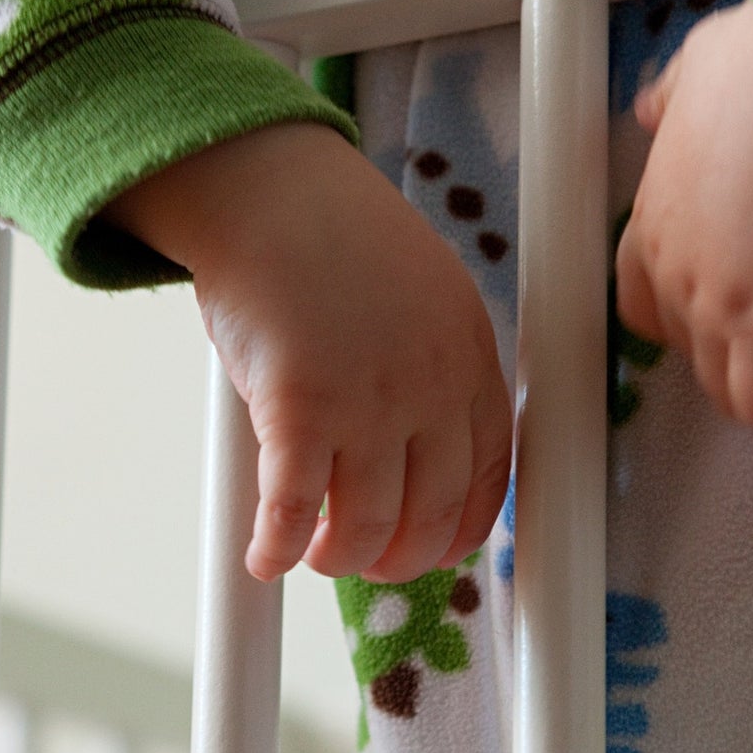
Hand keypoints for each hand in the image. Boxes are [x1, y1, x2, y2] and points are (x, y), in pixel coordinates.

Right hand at [103, 123, 512, 581]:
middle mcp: (429, 390)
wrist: (272, 191)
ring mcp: (366, 403)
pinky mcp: (298, 409)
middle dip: (397, 558)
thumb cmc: (336, 239)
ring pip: (363, 527)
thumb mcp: (426, 294)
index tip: (434, 549)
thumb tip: (419, 442)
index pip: (489, 480)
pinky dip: (275, 547)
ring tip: (315, 553)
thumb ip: (437, 365)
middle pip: (429, 518)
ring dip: (337, 558)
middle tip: (367, 562)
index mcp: (469, 360)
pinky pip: (291, 510)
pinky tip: (263, 557)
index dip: (459, 531)